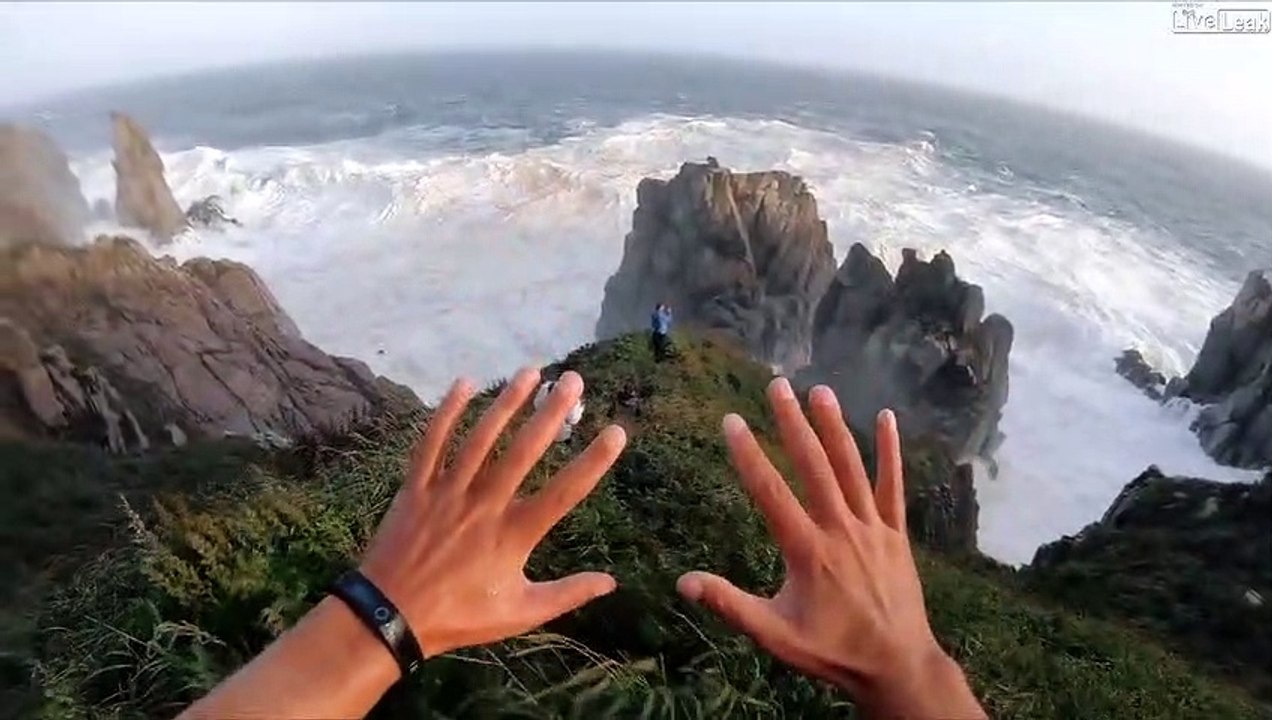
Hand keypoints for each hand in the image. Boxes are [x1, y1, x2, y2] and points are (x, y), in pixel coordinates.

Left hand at [360, 368, 626, 656]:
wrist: (388, 618)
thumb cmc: (459, 617)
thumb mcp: (519, 614)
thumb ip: (567, 593)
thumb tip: (611, 582)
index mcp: (513, 535)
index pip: (564, 493)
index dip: (593, 461)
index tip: (617, 431)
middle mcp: (484, 506)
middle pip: (523, 452)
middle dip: (551, 413)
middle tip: (573, 381)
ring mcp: (447, 493)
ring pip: (480, 439)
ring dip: (506, 403)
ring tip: (530, 372)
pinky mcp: (416, 488)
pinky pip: (432, 442)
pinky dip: (447, 412)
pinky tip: (466, 383)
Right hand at [677, 379, 983, 718]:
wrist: (897, 665)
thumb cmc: (831, 651)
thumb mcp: (774, 634)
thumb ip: (730, 604)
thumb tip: (684, 582)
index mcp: (807, 551)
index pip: (771, 492)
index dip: (748, 454)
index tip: (731, 421)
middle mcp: (840, 529)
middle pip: (814, 466)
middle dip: (793, 423)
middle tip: (777, 386)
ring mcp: (872, 528)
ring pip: (852, 467)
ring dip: (834, 426)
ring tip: (819, 390)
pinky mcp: (896, 533)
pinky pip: (893, 486)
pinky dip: (891, 452)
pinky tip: (887, 418)